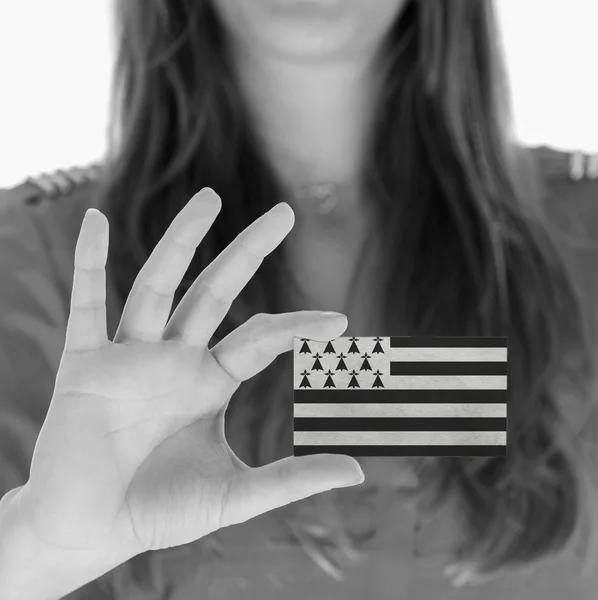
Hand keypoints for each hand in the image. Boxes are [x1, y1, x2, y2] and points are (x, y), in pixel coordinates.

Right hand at [17, 188, 363, 566]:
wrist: (89, 532)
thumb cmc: (158, 512)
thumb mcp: (234, 495)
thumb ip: (293, 480)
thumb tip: (359, 471)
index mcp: (209, 383)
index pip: (261, 338)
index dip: (298, 325)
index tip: (341, 322)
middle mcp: (175, 360)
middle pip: (215, 291)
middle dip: (249, 251)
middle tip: (285, 212)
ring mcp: (130, 357)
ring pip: (158, 285)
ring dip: (182, 241)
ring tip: (211, 198)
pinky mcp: (84, 364)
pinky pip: (85, 304)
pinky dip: (88, 262)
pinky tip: (95, 220)